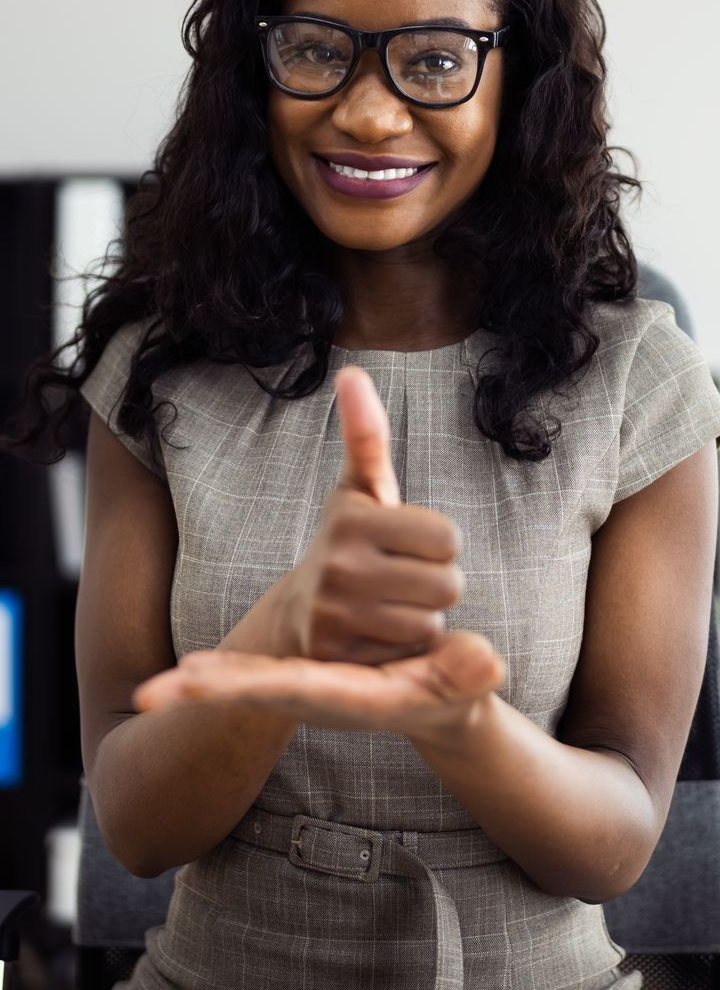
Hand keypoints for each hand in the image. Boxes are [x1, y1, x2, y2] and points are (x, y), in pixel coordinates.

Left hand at [132, 628, 504, 746]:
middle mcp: (325, 697)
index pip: (301, 690)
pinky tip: (192, 667)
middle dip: (211, 696)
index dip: (255, 687)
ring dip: (208, 686)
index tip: (209, 687)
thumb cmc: (457, 690)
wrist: (442, 703)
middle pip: (258, 693)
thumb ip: (473, 671)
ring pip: (249, 685)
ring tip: (156, 692)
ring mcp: (310, 688)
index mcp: (358, 698)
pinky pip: (256, 674)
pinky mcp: (306, 674)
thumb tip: (482, 665)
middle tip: (154, 697)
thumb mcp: (467, 679)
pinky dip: (225, 674)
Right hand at [280, 365, 465, 663]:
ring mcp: (337, 615)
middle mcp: (339, 565)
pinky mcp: (339, 659)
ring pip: (433, 622)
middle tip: (397, 581)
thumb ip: (365, 435)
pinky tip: (376, 639)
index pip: (447, 536)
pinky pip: (412, 657)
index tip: (406, 545)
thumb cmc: (346, 545)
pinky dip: (402, 652)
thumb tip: (352, 371)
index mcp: (353, 517)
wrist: (297, 619)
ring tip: (385, 609)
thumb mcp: (358, 490)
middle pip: (448, 583)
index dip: (437, 544)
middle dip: (434, 584)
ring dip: (420, 619)